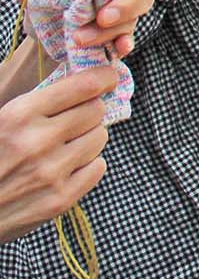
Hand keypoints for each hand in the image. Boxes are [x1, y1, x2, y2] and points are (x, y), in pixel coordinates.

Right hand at [0, 68, 113, 242]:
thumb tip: (84, 84)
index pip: (84, 86)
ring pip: (99, 137)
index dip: (102, 79)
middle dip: (89, 111)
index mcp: (19, 115)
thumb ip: (37, 103)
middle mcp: (38, 141)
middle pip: (96, 111)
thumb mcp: (1, 121)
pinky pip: (98, 167)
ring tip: (65, 146)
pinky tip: (66, 167)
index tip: (108, 78)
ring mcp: (51, 172)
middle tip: (75, 119)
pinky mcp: (60, 200)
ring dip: (88, 138)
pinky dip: (88, 165)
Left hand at [5, 0, 155, 62]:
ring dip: (110, 32)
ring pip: (131, 22)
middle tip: (103, 17)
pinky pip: (127, 40)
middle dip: (125, 7)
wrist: (53, 25)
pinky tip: (118, 51)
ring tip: (80, 39)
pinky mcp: (117, 38)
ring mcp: (123, 17)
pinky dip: (124, 45)